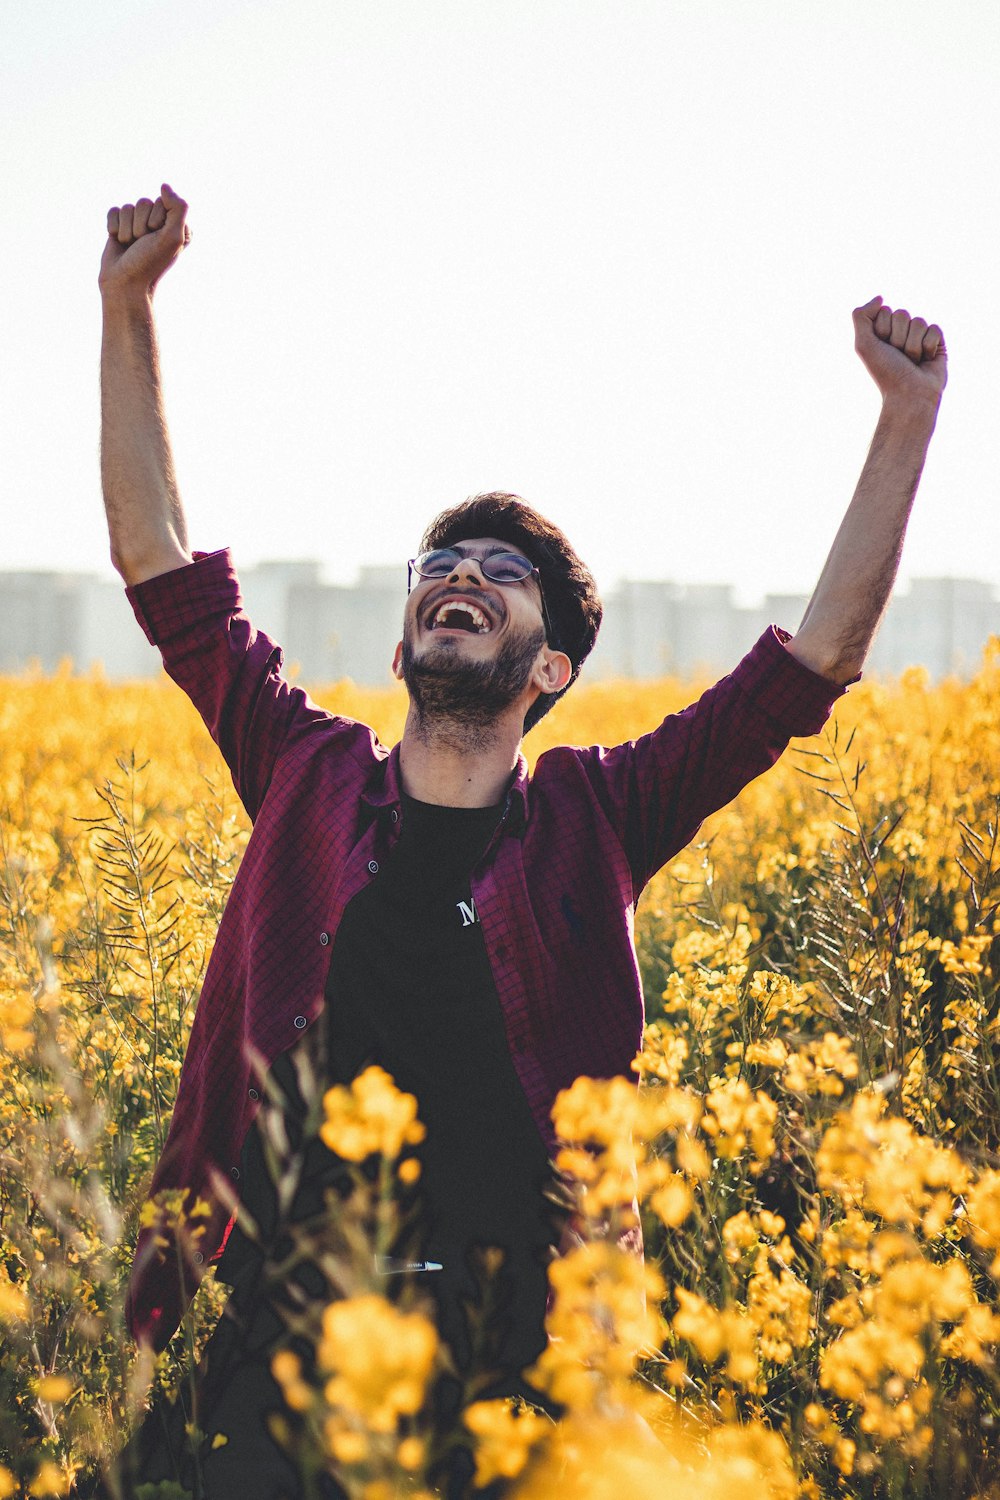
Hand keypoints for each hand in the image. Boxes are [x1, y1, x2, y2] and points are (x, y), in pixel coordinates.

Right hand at [99, 184, 189, 300]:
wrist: (125, 283)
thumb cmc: (150, 263)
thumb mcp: (172, 237)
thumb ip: (177, 208)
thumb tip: (164, 186)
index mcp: (176, 225)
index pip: (163, 202)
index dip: (156, 221)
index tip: (156, 240)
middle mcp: (158, 222)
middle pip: (143, 202)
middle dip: (140, 225)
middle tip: (142, 245)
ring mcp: (138, 224)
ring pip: (127, 207)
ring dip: (127, 229)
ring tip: (131, 246)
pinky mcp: (120, 226)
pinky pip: (113, 211)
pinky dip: (113, 227)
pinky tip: (119, 242)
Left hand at [853, 295, 946, 405]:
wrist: (909, 394)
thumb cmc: (886, 372)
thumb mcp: (863, 344)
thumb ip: (861, 316)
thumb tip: (880, 297)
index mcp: (883, 332)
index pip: (885, 311)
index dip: (883, 330)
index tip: (883, 349)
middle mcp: (901, 332)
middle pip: (902, 314)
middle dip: (898, 337)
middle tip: (898, 357)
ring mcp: (919, 336)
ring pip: (919, 321)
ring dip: (913, 345)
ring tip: (912, 361)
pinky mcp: (937, 342)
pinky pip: (935, 328)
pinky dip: (928, 345)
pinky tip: (926, 360)